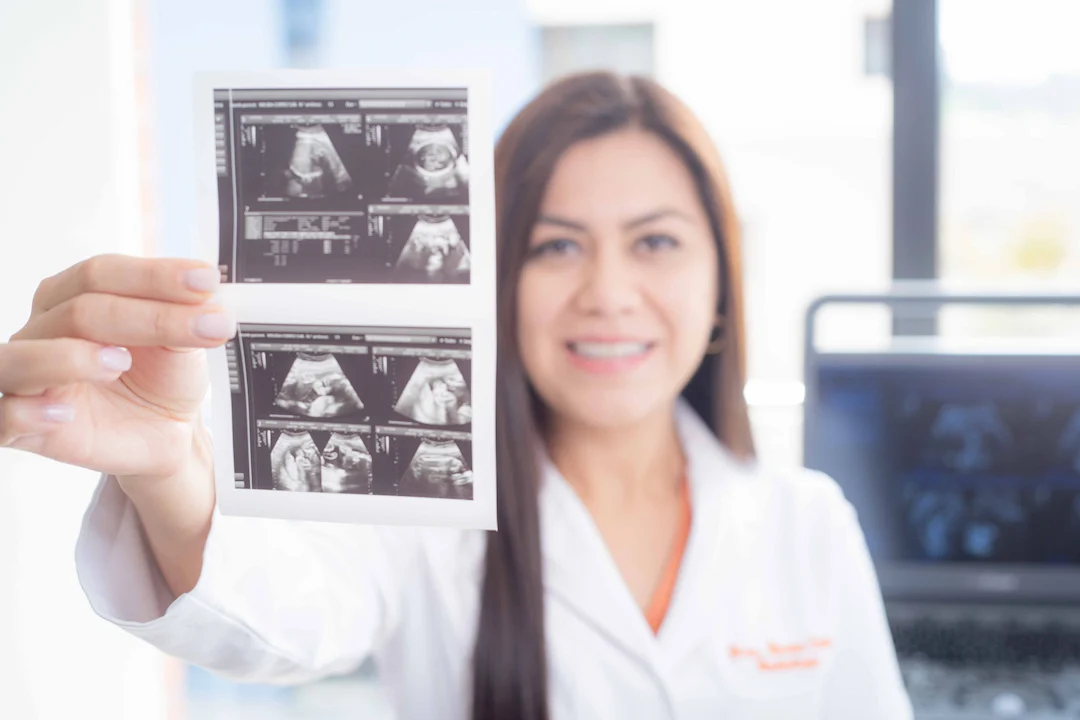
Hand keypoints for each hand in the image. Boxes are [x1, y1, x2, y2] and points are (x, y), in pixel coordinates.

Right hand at [0, 255, 235, 479]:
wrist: (167, 431)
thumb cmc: (163, 376)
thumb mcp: (183, 341)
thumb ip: (185, 315)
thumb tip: (206, 291)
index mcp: (72, 295)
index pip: (99, 273)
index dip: (154, 276)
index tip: (208, 281)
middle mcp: (42, 330)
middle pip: (79, 310)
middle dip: (150, 317)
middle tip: (207, 327)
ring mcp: (28, 378)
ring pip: (23, 357)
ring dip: (70, 357)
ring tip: (120, 363)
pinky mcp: (25, 427)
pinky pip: (4, 416)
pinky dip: (28, 412)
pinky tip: (64, 414)